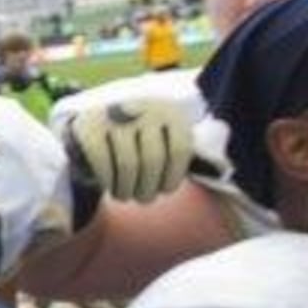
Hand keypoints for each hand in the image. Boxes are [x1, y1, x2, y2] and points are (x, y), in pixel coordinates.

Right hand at [58, 75, 199, 204]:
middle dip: (148, 189)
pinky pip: (102, 162)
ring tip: (125, 196)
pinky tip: (109, 186)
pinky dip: (107, 181)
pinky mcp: (89, 126)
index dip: (173, 177)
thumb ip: (185, 155)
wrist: (97, 122)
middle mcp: (143, 108)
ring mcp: (114, 115)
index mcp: (169, 111)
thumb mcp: (166, 141)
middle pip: (152, 160)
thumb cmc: (141, 142)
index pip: (180, 149)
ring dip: (127, 189)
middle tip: (143, 199)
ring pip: (128, 164)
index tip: (166, 190)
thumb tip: (218, 171)